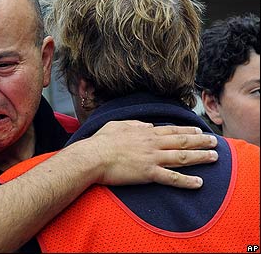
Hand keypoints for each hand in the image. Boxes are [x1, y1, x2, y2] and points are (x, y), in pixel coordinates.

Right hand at [79, 120, 217, 188]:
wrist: (93, 157)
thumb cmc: (101, 142)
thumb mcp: (117, 125)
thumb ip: (134, 124)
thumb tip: (146, 125)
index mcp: (144, 132)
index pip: (171, 130)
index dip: (187, 130)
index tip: (199, 129)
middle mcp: (152, 144)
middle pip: (182, 142)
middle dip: (200, 141)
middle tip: (214, 142)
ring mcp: (152, 158)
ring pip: (182, 157)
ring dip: (200, 157)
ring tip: (214, 157)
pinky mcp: (149, 174)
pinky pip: (172, 178)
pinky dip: (187, 181)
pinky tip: (199, 183)